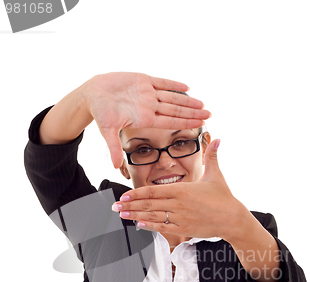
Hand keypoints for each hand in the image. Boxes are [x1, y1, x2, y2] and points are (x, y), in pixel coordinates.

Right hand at [86, 72, 211, 168]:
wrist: (92, 94)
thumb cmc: (100, 113)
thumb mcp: (107, 131)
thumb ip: (113, 148)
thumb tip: (115, 166)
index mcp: (145, 119)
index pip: (171, 121)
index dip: (186, 122)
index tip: (200, 124)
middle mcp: (150, 107)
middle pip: (176, 110)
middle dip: (193, 112)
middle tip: (210, 114)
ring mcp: (148, 93)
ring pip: (173, 97)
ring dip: (188, 100)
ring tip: (203, 103)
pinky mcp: (143, 80)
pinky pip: (162, 82)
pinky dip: (174, 84)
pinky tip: (187, 87)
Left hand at [111, 139, 244, 241]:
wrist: (232, 219)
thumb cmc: (224, 197)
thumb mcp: (216, 175)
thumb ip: (212, 156)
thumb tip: (218, 138)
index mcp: (182, 190)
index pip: (153, 191)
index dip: (136, 194)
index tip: (124, 195)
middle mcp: (178, 204)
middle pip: (148, 204)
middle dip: (129, 205)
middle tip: (115, 207)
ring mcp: (180, 218)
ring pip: (153, 216)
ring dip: (135, 216)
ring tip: (122, 216)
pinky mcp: (184, 229)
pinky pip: (163, 227)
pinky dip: (149, 226)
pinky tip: (139, 224)